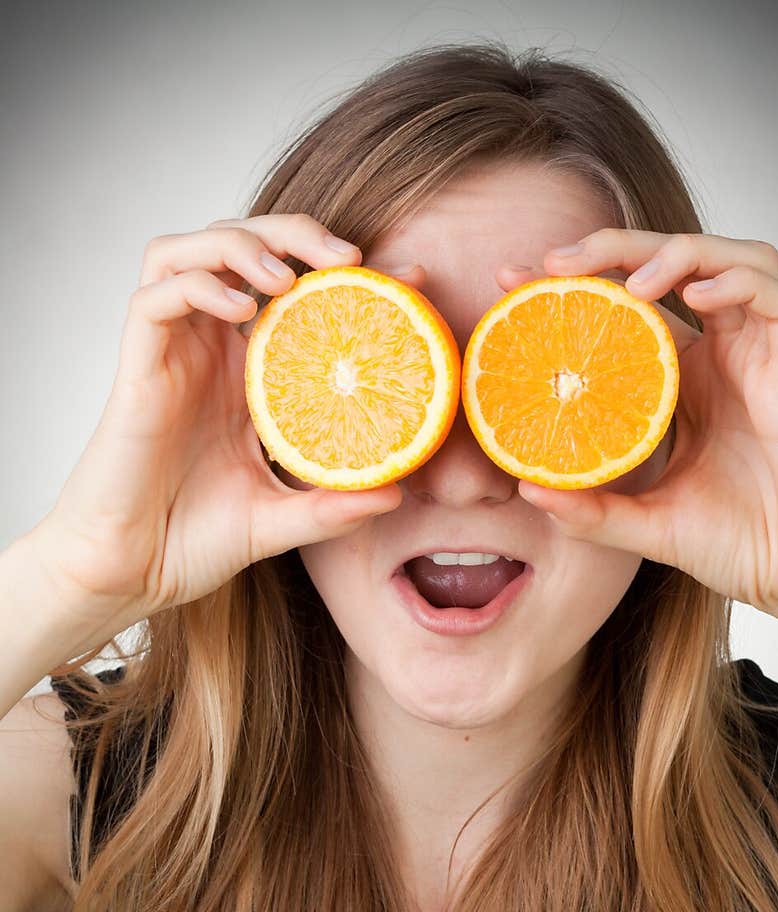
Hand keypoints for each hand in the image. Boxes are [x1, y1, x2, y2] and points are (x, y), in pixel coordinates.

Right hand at [33, 213, 401, 642]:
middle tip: (349, 256)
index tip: (408, 278)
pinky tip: (241, 309)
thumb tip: (398, 495)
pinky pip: (155, 298)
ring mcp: (170, 353)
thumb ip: (332, 507)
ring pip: (188, 250)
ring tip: (286, 275)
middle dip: (294, 232)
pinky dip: (199, 286)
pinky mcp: (137, 367)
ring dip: (239, 243)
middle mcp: (208, 350)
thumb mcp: (280, 521)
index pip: (296, 293)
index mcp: (246, 373)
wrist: (132, 575)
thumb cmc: (193, 542)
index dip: (347, 273)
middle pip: (241, 246)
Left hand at [507, 229, 777, 630]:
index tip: (512, 282)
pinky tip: (693, 297)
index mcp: (683, 378)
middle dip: (611, 247)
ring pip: (730, 257)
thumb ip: (591, 510)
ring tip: (628, 282)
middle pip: (671, 263)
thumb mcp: (646, 526)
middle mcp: (723, 353)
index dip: (575, 282)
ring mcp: (761, 353)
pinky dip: (737, 281)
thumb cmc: (742, 545)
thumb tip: (524, 488)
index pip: (626, 304)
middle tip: (552, 263)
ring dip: (677, 251)